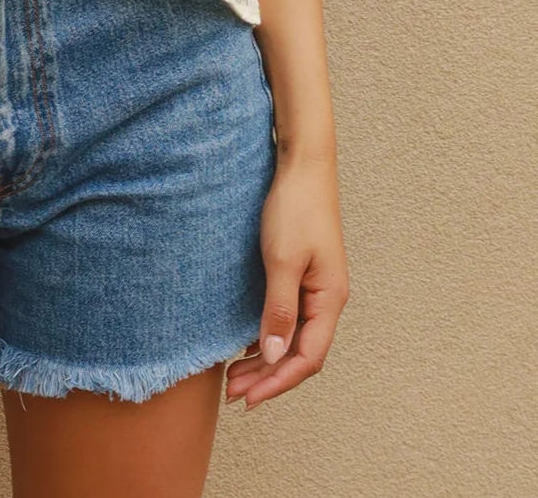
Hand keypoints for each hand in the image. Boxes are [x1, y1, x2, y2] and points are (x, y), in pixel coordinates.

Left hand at [224, 154, 349, 410]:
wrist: (303, 164)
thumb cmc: (295, 207)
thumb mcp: (282, 260)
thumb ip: (279, 309)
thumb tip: (273, 356)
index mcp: (329, 299)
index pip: (307, 357)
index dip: (277, 382)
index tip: (248, 398)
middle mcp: (327, 298)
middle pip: (300, 352)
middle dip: (268, 376)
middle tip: (233, 393)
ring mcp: (316, 286)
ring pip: (293, 337)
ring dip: (266, 359)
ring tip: (234, 376)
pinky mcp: (303, 273)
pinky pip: (288, 317)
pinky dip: (268, 335)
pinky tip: (247, 343)